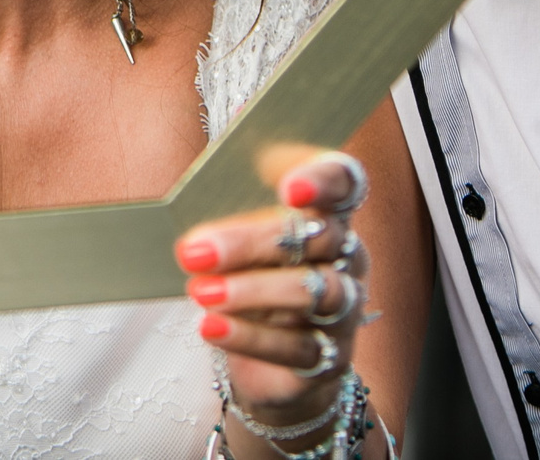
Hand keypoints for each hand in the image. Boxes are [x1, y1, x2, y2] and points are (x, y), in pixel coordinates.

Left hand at [176, 150, 373, 448]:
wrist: (265, 348)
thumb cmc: (249, 267)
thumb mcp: (236, 230)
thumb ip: (223, 212)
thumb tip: (192, 227)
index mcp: (328, 210)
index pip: (343, 181)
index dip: (322, 181)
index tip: (289, 188)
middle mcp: (348, 256)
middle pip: (321, 236)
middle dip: (255, 241)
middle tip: (197, 250)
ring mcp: (345, 309)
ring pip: (318, 292)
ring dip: (254, 290)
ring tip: (202, 292)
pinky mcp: (331, 358)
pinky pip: (299, 347)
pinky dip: (251, 338)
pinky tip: (212, 327)